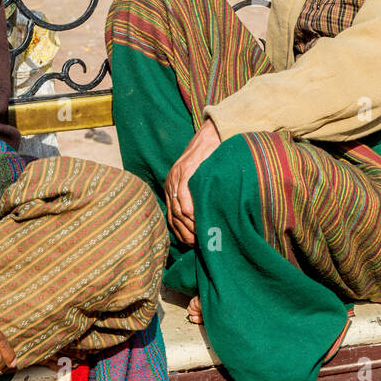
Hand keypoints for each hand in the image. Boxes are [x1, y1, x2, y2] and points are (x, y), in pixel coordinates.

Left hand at [162, 120, 221, 245]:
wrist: (211, 136)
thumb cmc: (209, 160)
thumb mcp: (199, 180)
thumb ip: (196, 196)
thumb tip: (203, 220)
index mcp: (171, 188)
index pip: (172, 218)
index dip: (182, 234)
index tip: (194, 245)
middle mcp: (170, 183)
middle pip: (173, 216)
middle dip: (186, 232)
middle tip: (200, 244)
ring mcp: (176, 176)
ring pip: (177, 206)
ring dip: (188, 223)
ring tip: (201, 234)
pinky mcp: (184, 169)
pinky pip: (183, 192)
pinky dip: (188, 205)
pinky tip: (195, 216)